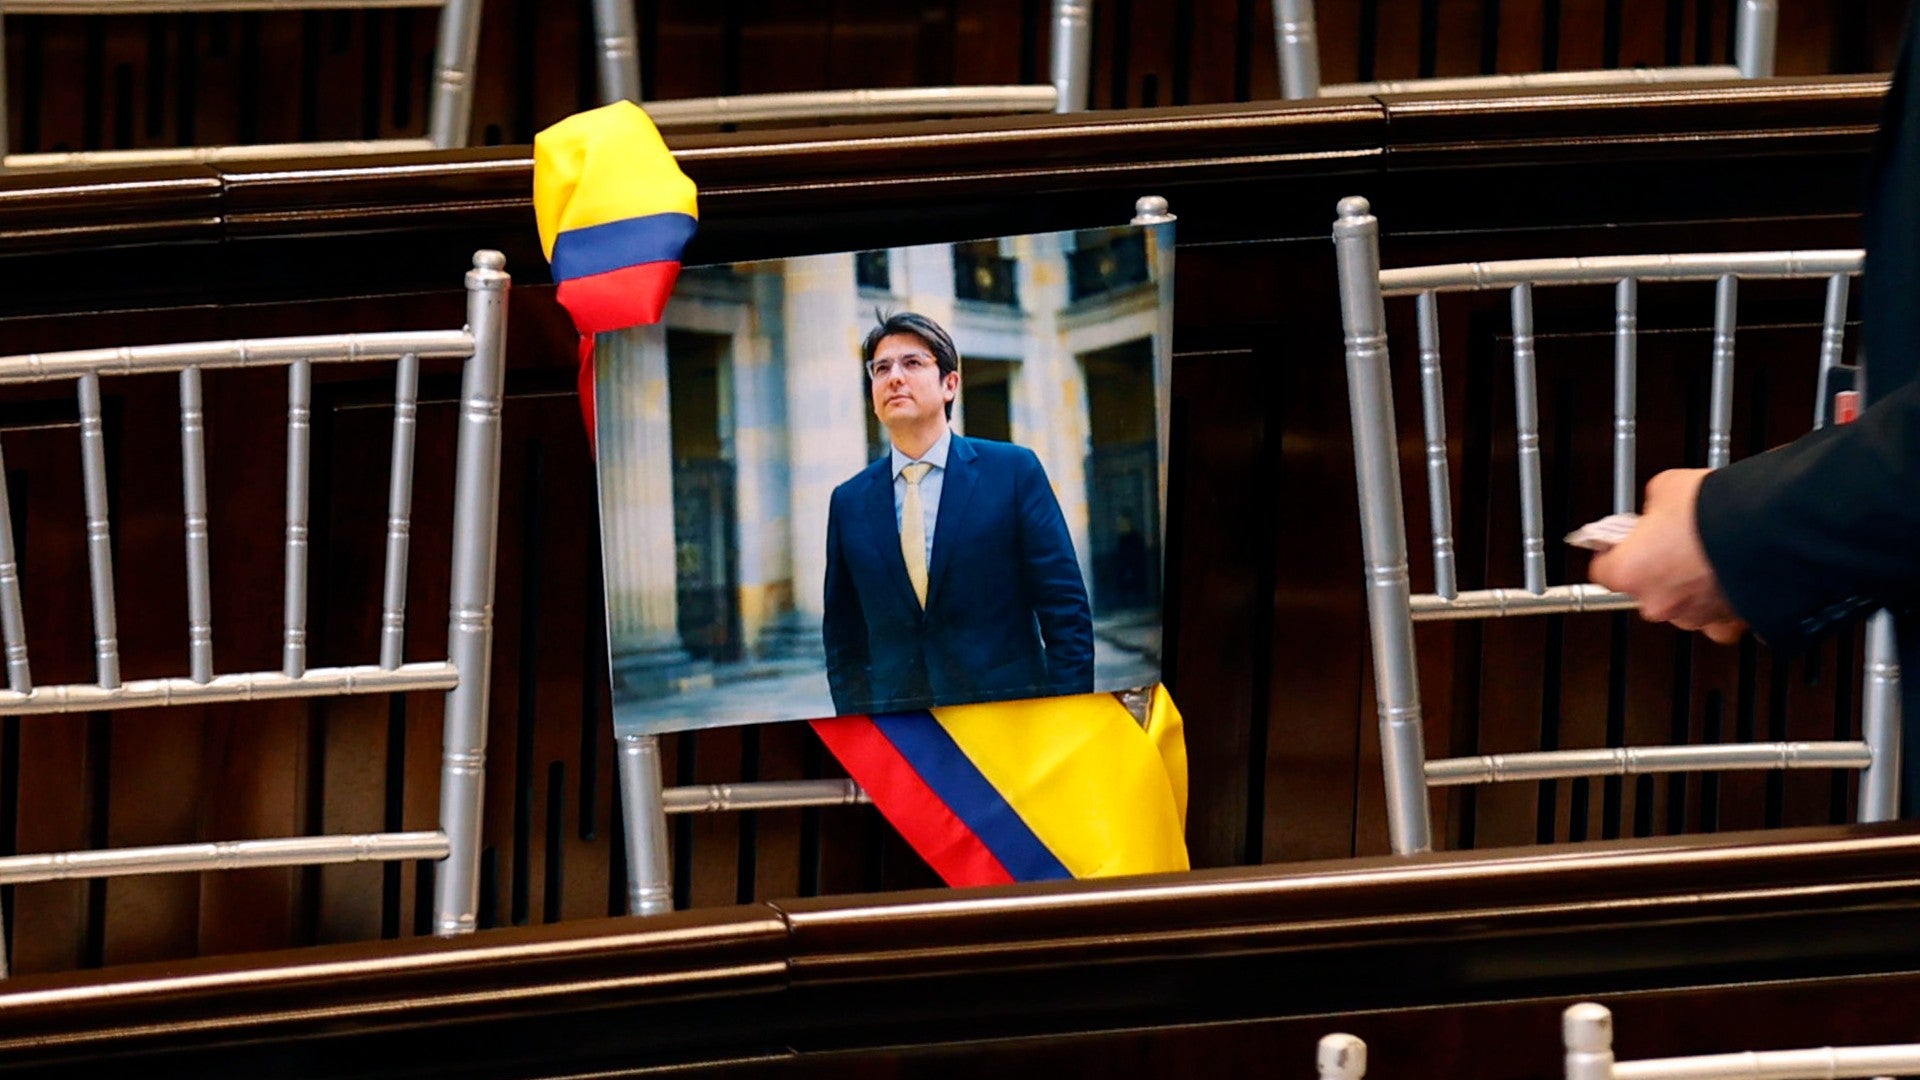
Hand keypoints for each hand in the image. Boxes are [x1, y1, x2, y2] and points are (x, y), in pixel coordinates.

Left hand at [1589, 468, 1747, 644]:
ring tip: (1708, 557)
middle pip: (1644, 589)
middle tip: (1672, 544)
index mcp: (1630, 571)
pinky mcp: (1728, 623)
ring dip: (1689, 586)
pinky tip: (1727, 583)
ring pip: (1681, 604)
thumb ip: (1652, 507)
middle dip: (1656, 569)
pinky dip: (1721, 605)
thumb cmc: (1716, 510)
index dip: (1613, 553)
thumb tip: (1658, 509)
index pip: (1603, 570)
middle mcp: (1657, 602)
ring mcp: (1693, 616)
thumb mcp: (1667, 488)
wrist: (1771, 530)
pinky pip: (1717, 621)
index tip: (1620, 544)